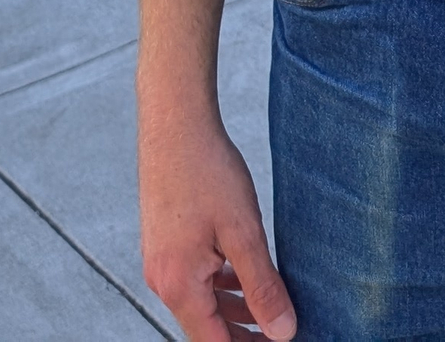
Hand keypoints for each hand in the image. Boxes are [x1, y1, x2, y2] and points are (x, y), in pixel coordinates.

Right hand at [140, 101, 295, 337]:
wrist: (174, 123)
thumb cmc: (206, 171)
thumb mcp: (243, 232)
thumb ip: (262, 287)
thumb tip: (283, 332)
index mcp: (178, 284)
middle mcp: (163, 279)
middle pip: (205, 327)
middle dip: (243, 334)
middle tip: (282, 332)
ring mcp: (161, 261)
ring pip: (202, 302)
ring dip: (235, 310)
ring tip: (273, 309)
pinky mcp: (166, 242)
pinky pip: (195, 279)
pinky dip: (222, 285)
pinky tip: (247, 275)